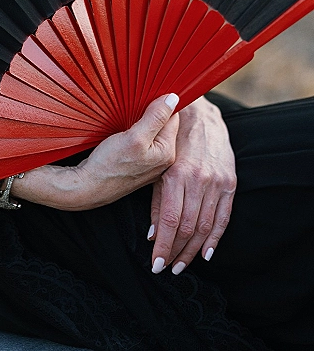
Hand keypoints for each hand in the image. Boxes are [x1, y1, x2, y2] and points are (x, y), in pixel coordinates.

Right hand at [9, 93, 179, 210]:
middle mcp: (162, 159)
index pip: (173, 117)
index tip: (149, 95)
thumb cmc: (109, 165)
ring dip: (142, 121)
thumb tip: (173, 98)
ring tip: (127, 120)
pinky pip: (142, 140)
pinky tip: (123, 132)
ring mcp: (150, 162)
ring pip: (151, 131)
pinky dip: (135, 131)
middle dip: (152, 112)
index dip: (162, 103)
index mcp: (167, 152)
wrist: (87, 187)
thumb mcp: (134, 137)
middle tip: (135, 108)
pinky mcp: (138, 163)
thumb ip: (155, 117)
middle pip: (163, 124)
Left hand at [148, 96, 236, 274]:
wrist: (199, 115)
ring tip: (182, 265)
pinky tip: (207, 252)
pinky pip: (224, 217)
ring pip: (205, 226)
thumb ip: (156, 200)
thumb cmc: (172, 140)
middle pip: (188, 228)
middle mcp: (198, 180)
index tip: (155, 264)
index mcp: (177, 175)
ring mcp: (216, 182)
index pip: (170, 221)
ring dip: (193, 251)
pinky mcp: (230, 182)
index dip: (163, 246)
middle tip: (166, 268)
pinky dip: (216, 238)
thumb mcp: (158, 165)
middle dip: (176, 252)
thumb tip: (153, 234)